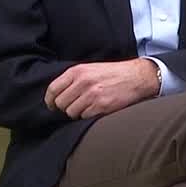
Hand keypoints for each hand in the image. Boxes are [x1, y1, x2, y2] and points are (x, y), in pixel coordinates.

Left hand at [45, 59, 159, 118]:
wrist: (135, 77)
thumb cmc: (111, 74)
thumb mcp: (89, 69)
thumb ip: (72, 79)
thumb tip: (56, 95)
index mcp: (77, 71)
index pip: (53, 89)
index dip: (50, 100)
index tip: (52, 106)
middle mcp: (82, 82)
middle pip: (61, 103)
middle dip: (65, 108)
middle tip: (74, 107)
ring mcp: (92, 95)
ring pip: (71, 112)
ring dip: (77, 113)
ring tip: (87, 107)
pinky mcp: (101, 106)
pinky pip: (85, 117)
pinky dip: (88, 116)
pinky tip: (96, 109)